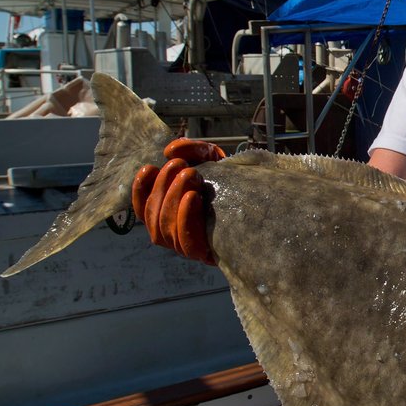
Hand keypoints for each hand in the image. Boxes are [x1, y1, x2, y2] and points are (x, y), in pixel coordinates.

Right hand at [131, 138, 224, 264]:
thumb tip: (169, 150)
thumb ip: (192, 150)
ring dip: (172, 200)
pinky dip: (185, 220)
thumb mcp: (213, 159)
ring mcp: (191, 248)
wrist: (266, 198)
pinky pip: (187, 245)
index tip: (149, 168)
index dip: (139, 191)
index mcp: (172, 215)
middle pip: (153, 218)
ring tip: (190, 175)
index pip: (144, 210)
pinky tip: (193, 197)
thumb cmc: (235, 182)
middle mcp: (177, 234)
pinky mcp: (209, 256)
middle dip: (162, 188)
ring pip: (164, 232)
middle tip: (179, 166)